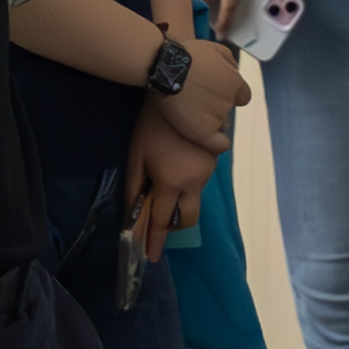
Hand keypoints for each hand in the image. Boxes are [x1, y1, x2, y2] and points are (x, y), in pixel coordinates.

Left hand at [128, 109, 215, 248]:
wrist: (182, 91)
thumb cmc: (152, 124)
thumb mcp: (136, 155)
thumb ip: (134, 187)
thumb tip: (133, 213)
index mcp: (172, 182)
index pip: (163, 221)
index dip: (155, 241)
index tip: (151, 257)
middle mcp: (195, 181)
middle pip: (188, 218)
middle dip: (174, 224)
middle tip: (159, 217)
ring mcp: (209, 171)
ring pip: (195, 197)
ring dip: (180, 197)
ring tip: (164, 176)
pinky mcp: (215, 160)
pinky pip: (200, 180)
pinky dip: (188, 181)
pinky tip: (177, 161)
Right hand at [149, 31, 246, 151]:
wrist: (164, 66)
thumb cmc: (185, 53)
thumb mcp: (214, 48)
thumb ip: (229, 62)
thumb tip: (235, 72)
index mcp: (234, 82)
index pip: (242, 96)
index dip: (229, 95)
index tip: (215, 94)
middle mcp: (229, 101)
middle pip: (227, 110)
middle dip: (215, 105)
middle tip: (195, 99)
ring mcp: (217, 117)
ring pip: (219, 124)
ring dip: (208, 119)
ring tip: (187, 110)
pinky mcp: (203, 132)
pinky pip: (218, 144)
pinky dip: (216, 144)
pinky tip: (207, 138)